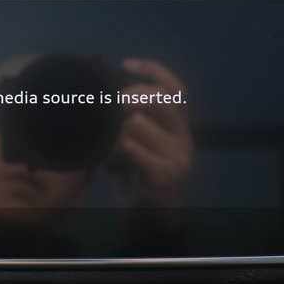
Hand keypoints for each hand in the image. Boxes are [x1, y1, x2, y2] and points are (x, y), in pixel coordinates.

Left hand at [110, 58, 193, 209]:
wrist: (151, 220)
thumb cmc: (138, 177)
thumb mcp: (134, 143)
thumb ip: (125, 120)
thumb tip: (99, 92)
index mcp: (179, 126)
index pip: (176, 89)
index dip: (153, 70)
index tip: (125, 63)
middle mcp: (184, 138)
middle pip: (161, 99)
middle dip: (128, 95)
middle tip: (107, 104)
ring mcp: (179, 157)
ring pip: (140, 123)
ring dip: (114, 129)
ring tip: (104, 142)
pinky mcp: (166, 175)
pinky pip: (134, 151)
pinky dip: (115, 149)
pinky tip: (106, 156)